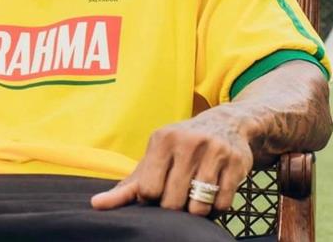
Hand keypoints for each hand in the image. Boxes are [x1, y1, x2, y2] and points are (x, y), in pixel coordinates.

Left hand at [90, 111, 253, 216]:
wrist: (226, 123)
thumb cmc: (180, 148)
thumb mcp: (153, 158)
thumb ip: (126, 186)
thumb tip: (96, 205)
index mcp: (161, 140)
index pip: (148, 189)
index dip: (152, 198)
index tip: (158, 191)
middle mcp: (187, 143)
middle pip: (172, 201)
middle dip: (174, 207)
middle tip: (178, 196)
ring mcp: (214, 151)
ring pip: (199, 205)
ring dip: (196, 210)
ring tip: (195, 197)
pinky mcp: (237, 163)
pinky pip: (222, 203)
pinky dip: (216, 208)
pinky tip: (212, 195)